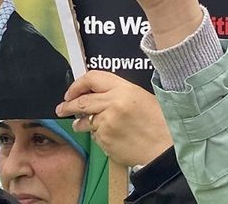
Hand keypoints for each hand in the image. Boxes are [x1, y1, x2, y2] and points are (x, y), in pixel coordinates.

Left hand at [56, 70, 171, 166]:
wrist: (166, 149)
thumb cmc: (159, 123)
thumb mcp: (141, 98)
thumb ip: (117, 93)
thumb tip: (94, 93)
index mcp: (124, 89)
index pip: (92, 78)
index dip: (77, 85)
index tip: (71, 92)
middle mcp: (113, 103)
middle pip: (82, 101)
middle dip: (68, 105)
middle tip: (62, 108)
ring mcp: (108, 122)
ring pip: (85, 121)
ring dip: (80, 123)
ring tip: (80, 125)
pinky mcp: (106, 140)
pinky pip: (95, 135)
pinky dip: (97, 136)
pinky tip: (108, 137)